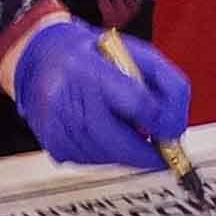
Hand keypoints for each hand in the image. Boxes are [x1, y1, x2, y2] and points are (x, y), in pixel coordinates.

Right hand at [2, 14, 184, 170]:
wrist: (42, 60)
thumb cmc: (92, 56)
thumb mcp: (136, 54)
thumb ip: (163, 84)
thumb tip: (173, 128)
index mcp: (87, 68)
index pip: (135, 103)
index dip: (159, 121)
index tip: (170, 129)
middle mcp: (65, 98)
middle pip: (119, 142)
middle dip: (147, 152)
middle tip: (163, 153)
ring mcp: (57, 126)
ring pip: (110, 156)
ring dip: (128, 153)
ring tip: (129, 131)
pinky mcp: (55, 147)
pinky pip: (96, 161)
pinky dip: (110, 153)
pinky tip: (107, 133)